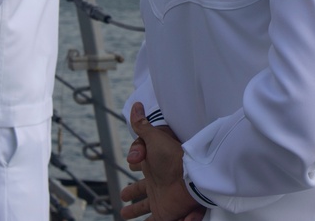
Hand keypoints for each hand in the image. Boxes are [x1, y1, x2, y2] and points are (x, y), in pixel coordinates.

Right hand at [120, 103, 204, 220]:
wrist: (191, 175)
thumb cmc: (173, 154)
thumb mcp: (154, 136)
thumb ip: (142, 124)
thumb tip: (136, 105)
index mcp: (151, 167)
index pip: (139, 167)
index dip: (134, 164)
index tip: (131, 163)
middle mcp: (156, 185)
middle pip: (141, 192)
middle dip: (132, 195)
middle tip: (123, 199)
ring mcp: (161, 200)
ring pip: (146, 209)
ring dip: (136, 212)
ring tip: (125, 215)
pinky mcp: (166, 214)